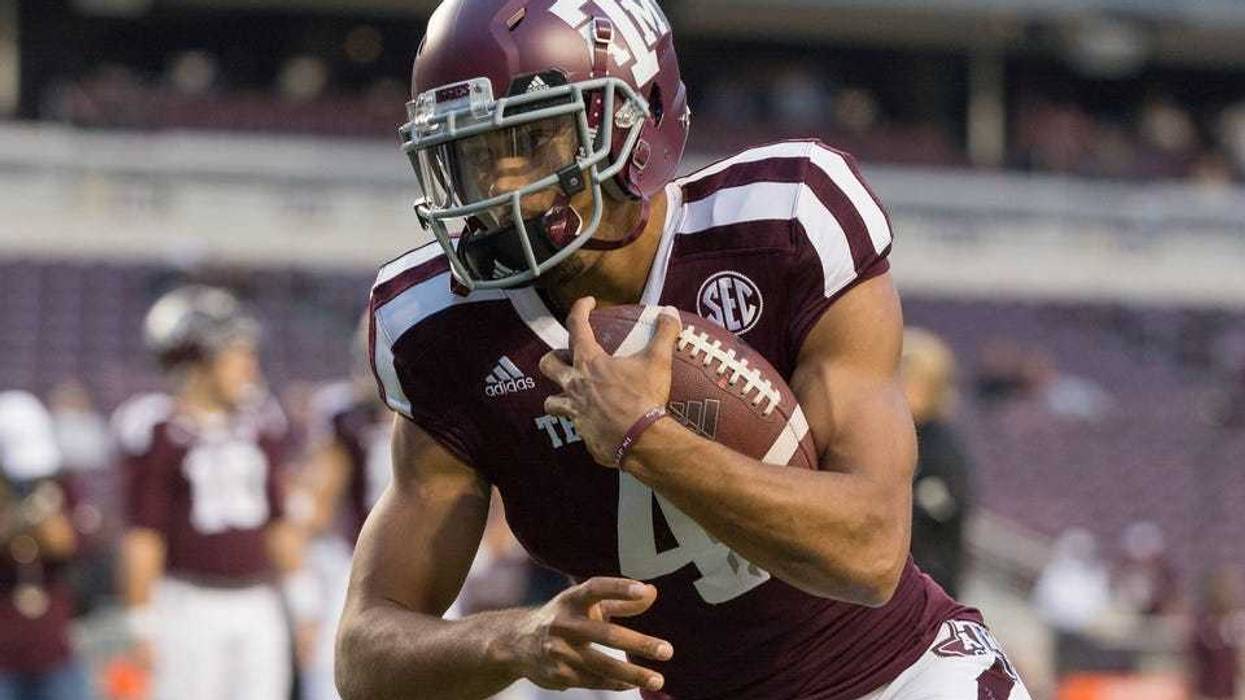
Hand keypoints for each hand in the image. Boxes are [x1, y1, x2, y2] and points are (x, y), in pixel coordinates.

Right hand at [508, 577, 672, 691]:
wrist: (517, 644)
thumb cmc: (565, 618)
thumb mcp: (585, 604)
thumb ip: (620, 600)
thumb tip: (653, 593)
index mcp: (571, 599)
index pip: (596, 588)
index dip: (619, 588)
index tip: (645, 590)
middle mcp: (563, 623)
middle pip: (605, 633)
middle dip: (638, 644)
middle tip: (667, 650)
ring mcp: (559, 651)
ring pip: (602, 664)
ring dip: (632, 673)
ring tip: (658, 679)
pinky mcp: (559, 675)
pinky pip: (594, 681)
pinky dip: (616, 684)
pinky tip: (633, 684)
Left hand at [540, 297, 681, 466]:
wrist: (642, 440)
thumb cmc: (644, 397)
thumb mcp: (658, 361)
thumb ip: (663, 334)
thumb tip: (669, 311)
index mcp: (590, 363)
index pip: (577, 327)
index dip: (580, 309)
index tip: (588, 302)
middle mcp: (575, 386)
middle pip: (547, 365)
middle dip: (553, 357)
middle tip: (567, 357)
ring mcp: (576, 413)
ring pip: (551, 402)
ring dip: (557, 397)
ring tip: (570, 395)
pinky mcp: (585, 436)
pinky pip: (579, 429)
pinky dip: (586, 425)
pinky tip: (598, 425)